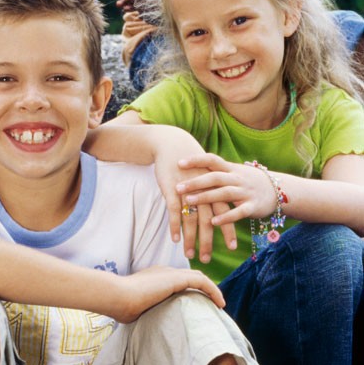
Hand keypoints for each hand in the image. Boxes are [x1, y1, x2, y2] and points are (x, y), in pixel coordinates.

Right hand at [114, 266, 223, 322]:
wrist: (118, 295)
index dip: (187, 289)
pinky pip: (202, 282)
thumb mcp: (133, 306)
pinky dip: (213, 291)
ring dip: (210, 290)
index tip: (195, 304)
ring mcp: (170, 272)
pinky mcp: (178, 278)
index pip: (175, 280)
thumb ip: (140, 308)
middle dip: (202, 288)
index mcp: (152, 276)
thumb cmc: (121, 305)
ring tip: (219, 304)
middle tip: (211, 303)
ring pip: (198, 277)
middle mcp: (163, 271)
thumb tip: (138, 318)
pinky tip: (220, 303)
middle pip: (188, 276)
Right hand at [152, 133, 235, 261]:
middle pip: (209, 222)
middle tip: (207, 259)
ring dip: (190, 239)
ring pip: (191, 220)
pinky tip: (174, 239)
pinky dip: (175, 226)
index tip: (233, 248)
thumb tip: (219, 208)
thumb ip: (213, 192)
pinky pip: (175, 212)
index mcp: (215, 189)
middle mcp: (205, 192)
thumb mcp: (206, 175)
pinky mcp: (172, 190)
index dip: (229, 230)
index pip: (225, 214)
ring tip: (189, 254)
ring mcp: (188, 192)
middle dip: (208, 242)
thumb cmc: (190, 163)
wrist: (173, 145)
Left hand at [177, 154, 278, 225]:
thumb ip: (215, 170)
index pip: (212, 159)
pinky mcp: (253, 207)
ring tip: (188, 202)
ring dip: (206, 197)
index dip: (196, 160)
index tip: (179, 162)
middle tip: (177, 187)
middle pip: (215, 177)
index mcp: (231, 168)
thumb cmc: (247, 181)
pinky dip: (226, 217)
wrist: (280, 190)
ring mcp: (246, 192)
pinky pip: (239, 212)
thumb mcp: (233, 172)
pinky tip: (213, 222)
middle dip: (195, 182)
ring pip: (224, 193)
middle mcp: (238, 178)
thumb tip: (190, 163)